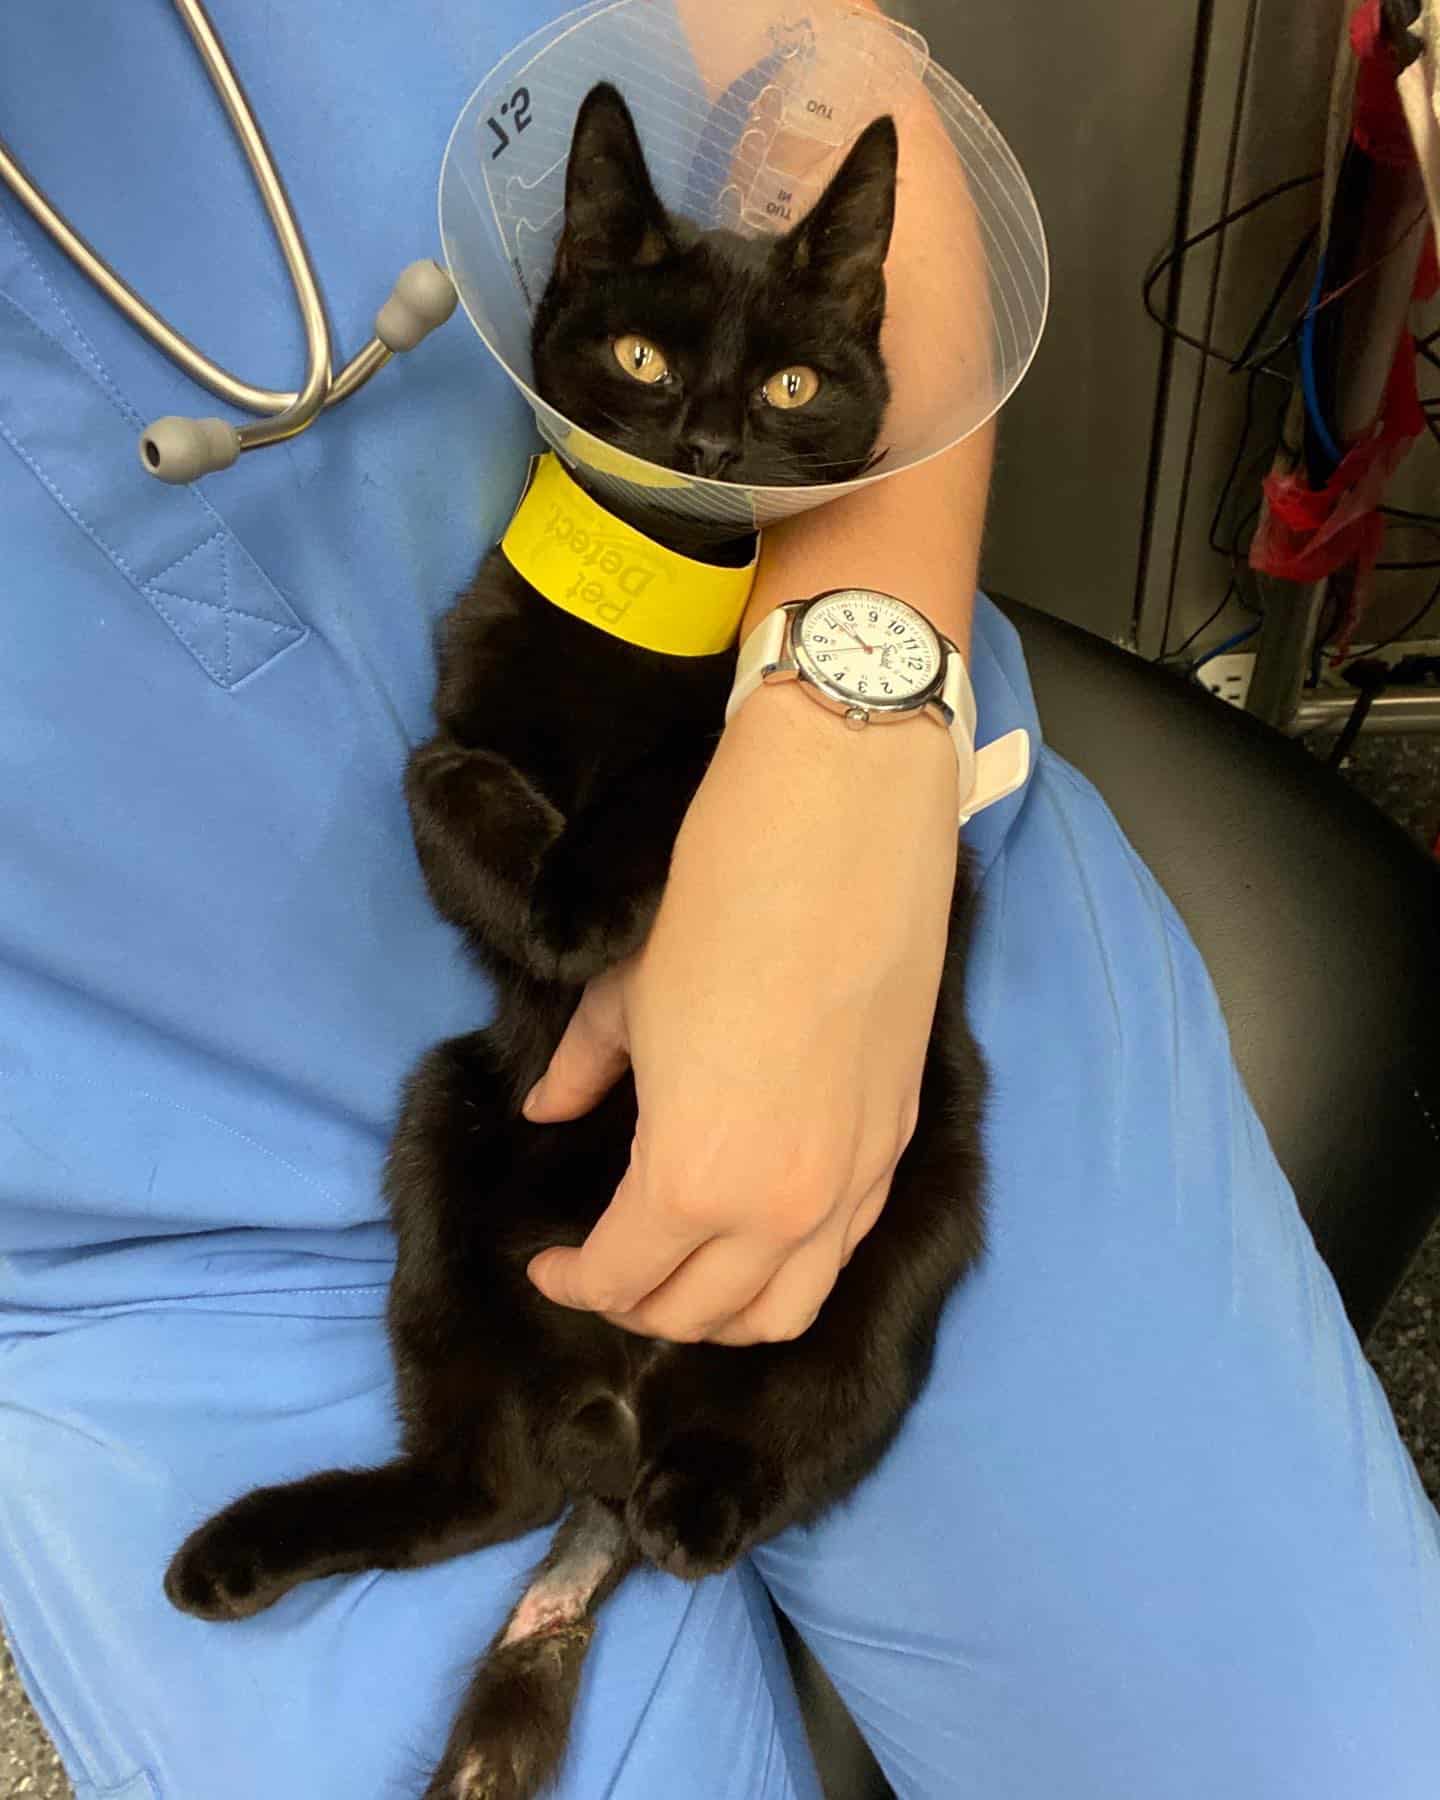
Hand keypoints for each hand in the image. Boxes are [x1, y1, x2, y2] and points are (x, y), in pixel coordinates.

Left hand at [522, 680, 958, 1345]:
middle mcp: (783, 1210)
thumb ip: (582, 1071)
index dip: (573, 1281)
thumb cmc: (714, 909)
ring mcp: (853, 1184)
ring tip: (681, 1279)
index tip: (547, 1264)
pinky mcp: (898, 1143)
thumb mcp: (624, 997)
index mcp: (694, 1179)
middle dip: (639, 1307)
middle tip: (604, 1271)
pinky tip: (758, 1234)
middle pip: (704, 1314)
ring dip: (721, 1315)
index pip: (624, 1276)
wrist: (840, 832)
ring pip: (785, 1309)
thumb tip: (548, 1111)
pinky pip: (842, 1253)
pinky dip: (789, 1269)